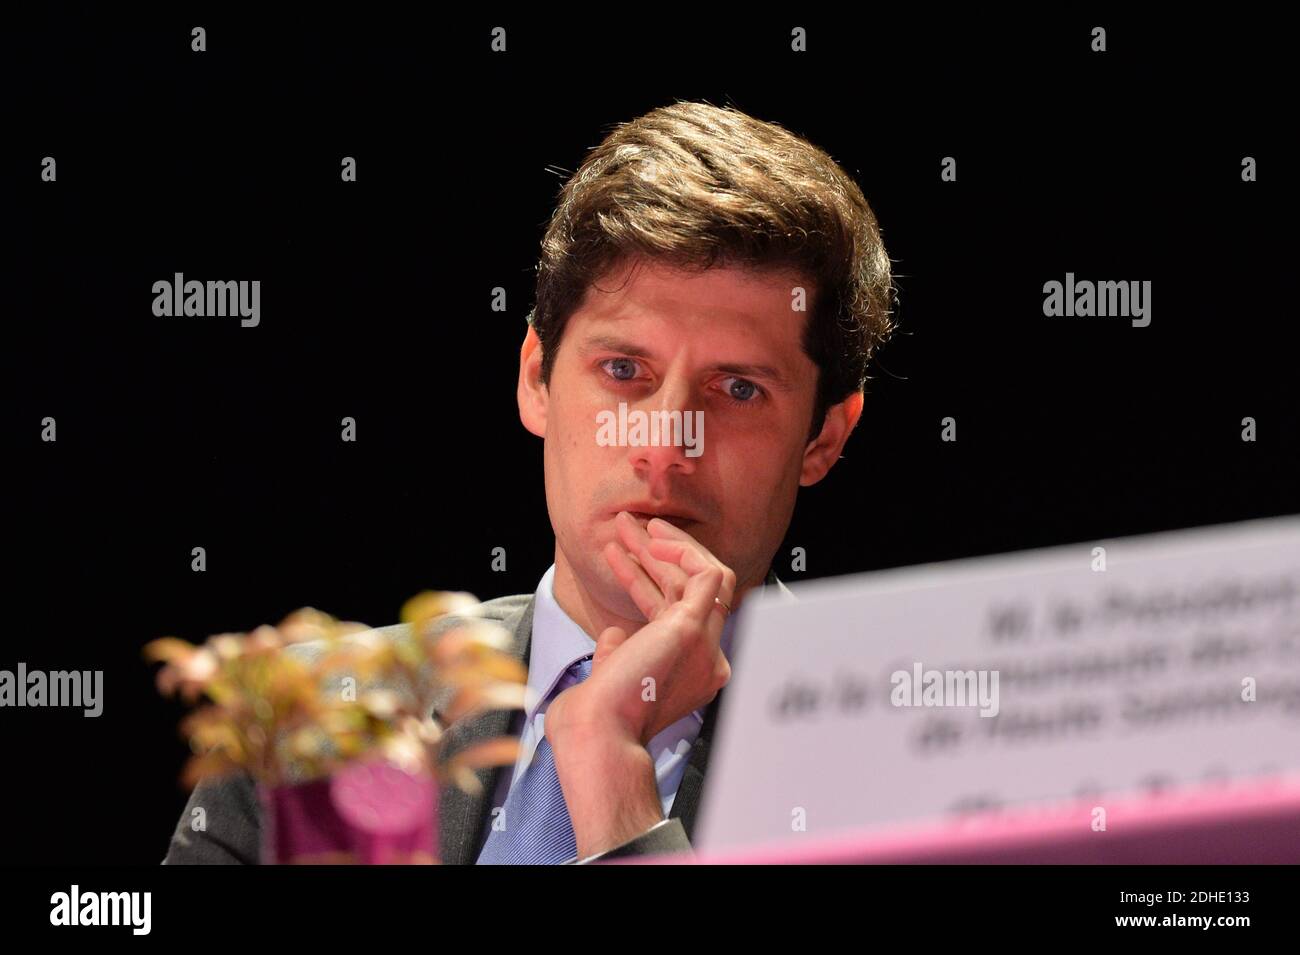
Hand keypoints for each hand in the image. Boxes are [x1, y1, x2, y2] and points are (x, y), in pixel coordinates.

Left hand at [543, 511, 736, 858]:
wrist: (598, 731)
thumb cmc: (596, 714)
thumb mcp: (611, 676)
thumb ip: (619, 652)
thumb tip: (614, 635)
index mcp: (689, 673)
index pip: (678, 613)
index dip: (650, 581)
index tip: (622, 558)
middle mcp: (706, 660)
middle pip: (690, 592)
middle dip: (657, 555)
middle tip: (629, 529)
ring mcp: (705, 645)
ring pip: (704, 577)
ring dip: (665, 545)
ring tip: (629, 524)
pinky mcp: (692, 628)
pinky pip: (709, 574)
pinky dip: (684, 551)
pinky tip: (653, 538)